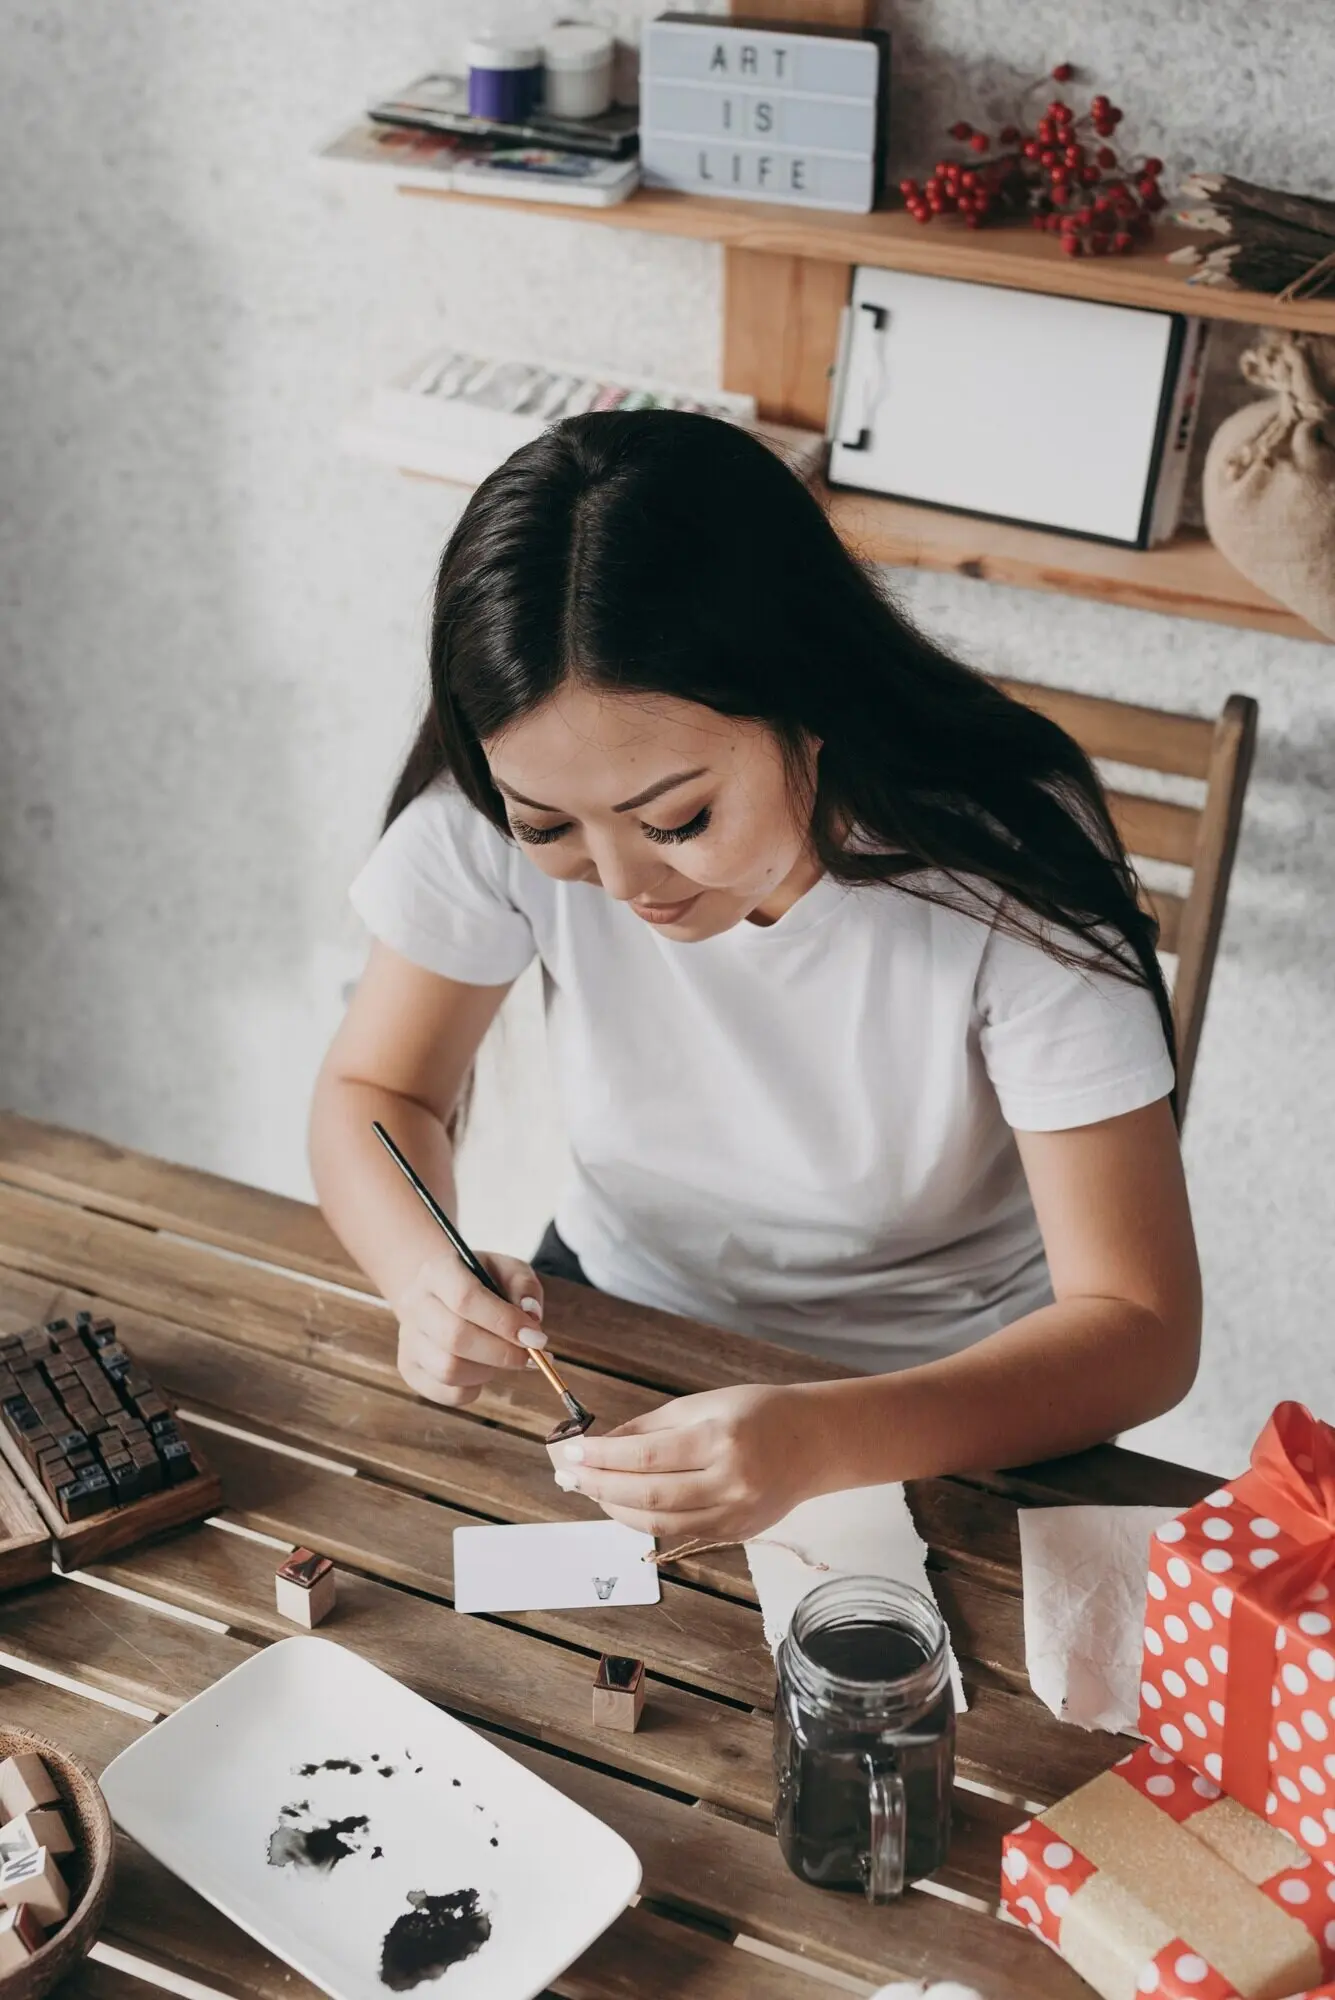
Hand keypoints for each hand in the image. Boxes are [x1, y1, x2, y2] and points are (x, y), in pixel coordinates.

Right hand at [394, 1252, 544, 1407]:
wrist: (444, 1295)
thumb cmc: (483, 1282)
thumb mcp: (508, 1270)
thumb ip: (524, 1286)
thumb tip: (531, 1315)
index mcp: (437, 1271)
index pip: (465, 1297)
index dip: (504, 1322)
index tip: (536, 1338)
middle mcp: (415, 1303)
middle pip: (455, 1337)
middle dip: (502, 1353)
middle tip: (530, 1357)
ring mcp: (408, 1338)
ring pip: (448, 1369)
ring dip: (489, 1371)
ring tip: (504, 1358)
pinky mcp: (410, 1368)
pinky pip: (446, 1393)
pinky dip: (474, 1388)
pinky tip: (484, 1370)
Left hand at [547, 1385, 822, 1545]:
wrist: (815, 1443)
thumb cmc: (760, 1412)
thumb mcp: (703, 1404)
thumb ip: (649, 1427)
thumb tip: (601, 1445)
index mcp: (720, 1440)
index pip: (646, 1457)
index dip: (602, 1458)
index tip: (570, 1452)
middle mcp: (729, 1483)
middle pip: (648, 1495)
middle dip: (600, 1485)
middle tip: (569, 1474)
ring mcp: (733, 1515)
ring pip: (658, 1522)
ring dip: (615, 1508)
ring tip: (590, 1490)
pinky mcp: (734, 1534)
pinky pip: (678, 1532)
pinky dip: (644, 1520)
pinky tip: (623, 1505)